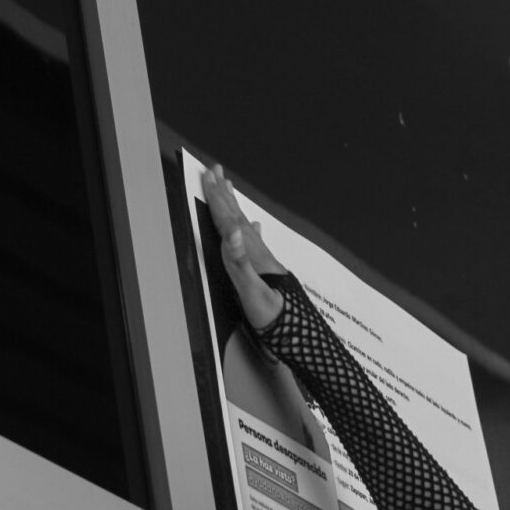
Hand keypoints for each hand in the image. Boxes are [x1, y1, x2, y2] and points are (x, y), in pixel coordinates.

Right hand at [202, 164, 287, 329]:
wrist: (301, 339)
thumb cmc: (275, 321)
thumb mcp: (253, 294)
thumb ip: (240, 264)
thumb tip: (232, 233)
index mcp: (253, 257)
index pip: (231, 222)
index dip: (218, 199)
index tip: (208, 176)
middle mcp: (260, 255)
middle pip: (239, 218)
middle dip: (225, 195)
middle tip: (216, 170)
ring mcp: (266, 263)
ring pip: (247, 226)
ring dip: (236, 207)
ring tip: (229, 189)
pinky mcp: (270, 273)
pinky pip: (257, 243)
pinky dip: (252, 231)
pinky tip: (256, 228)